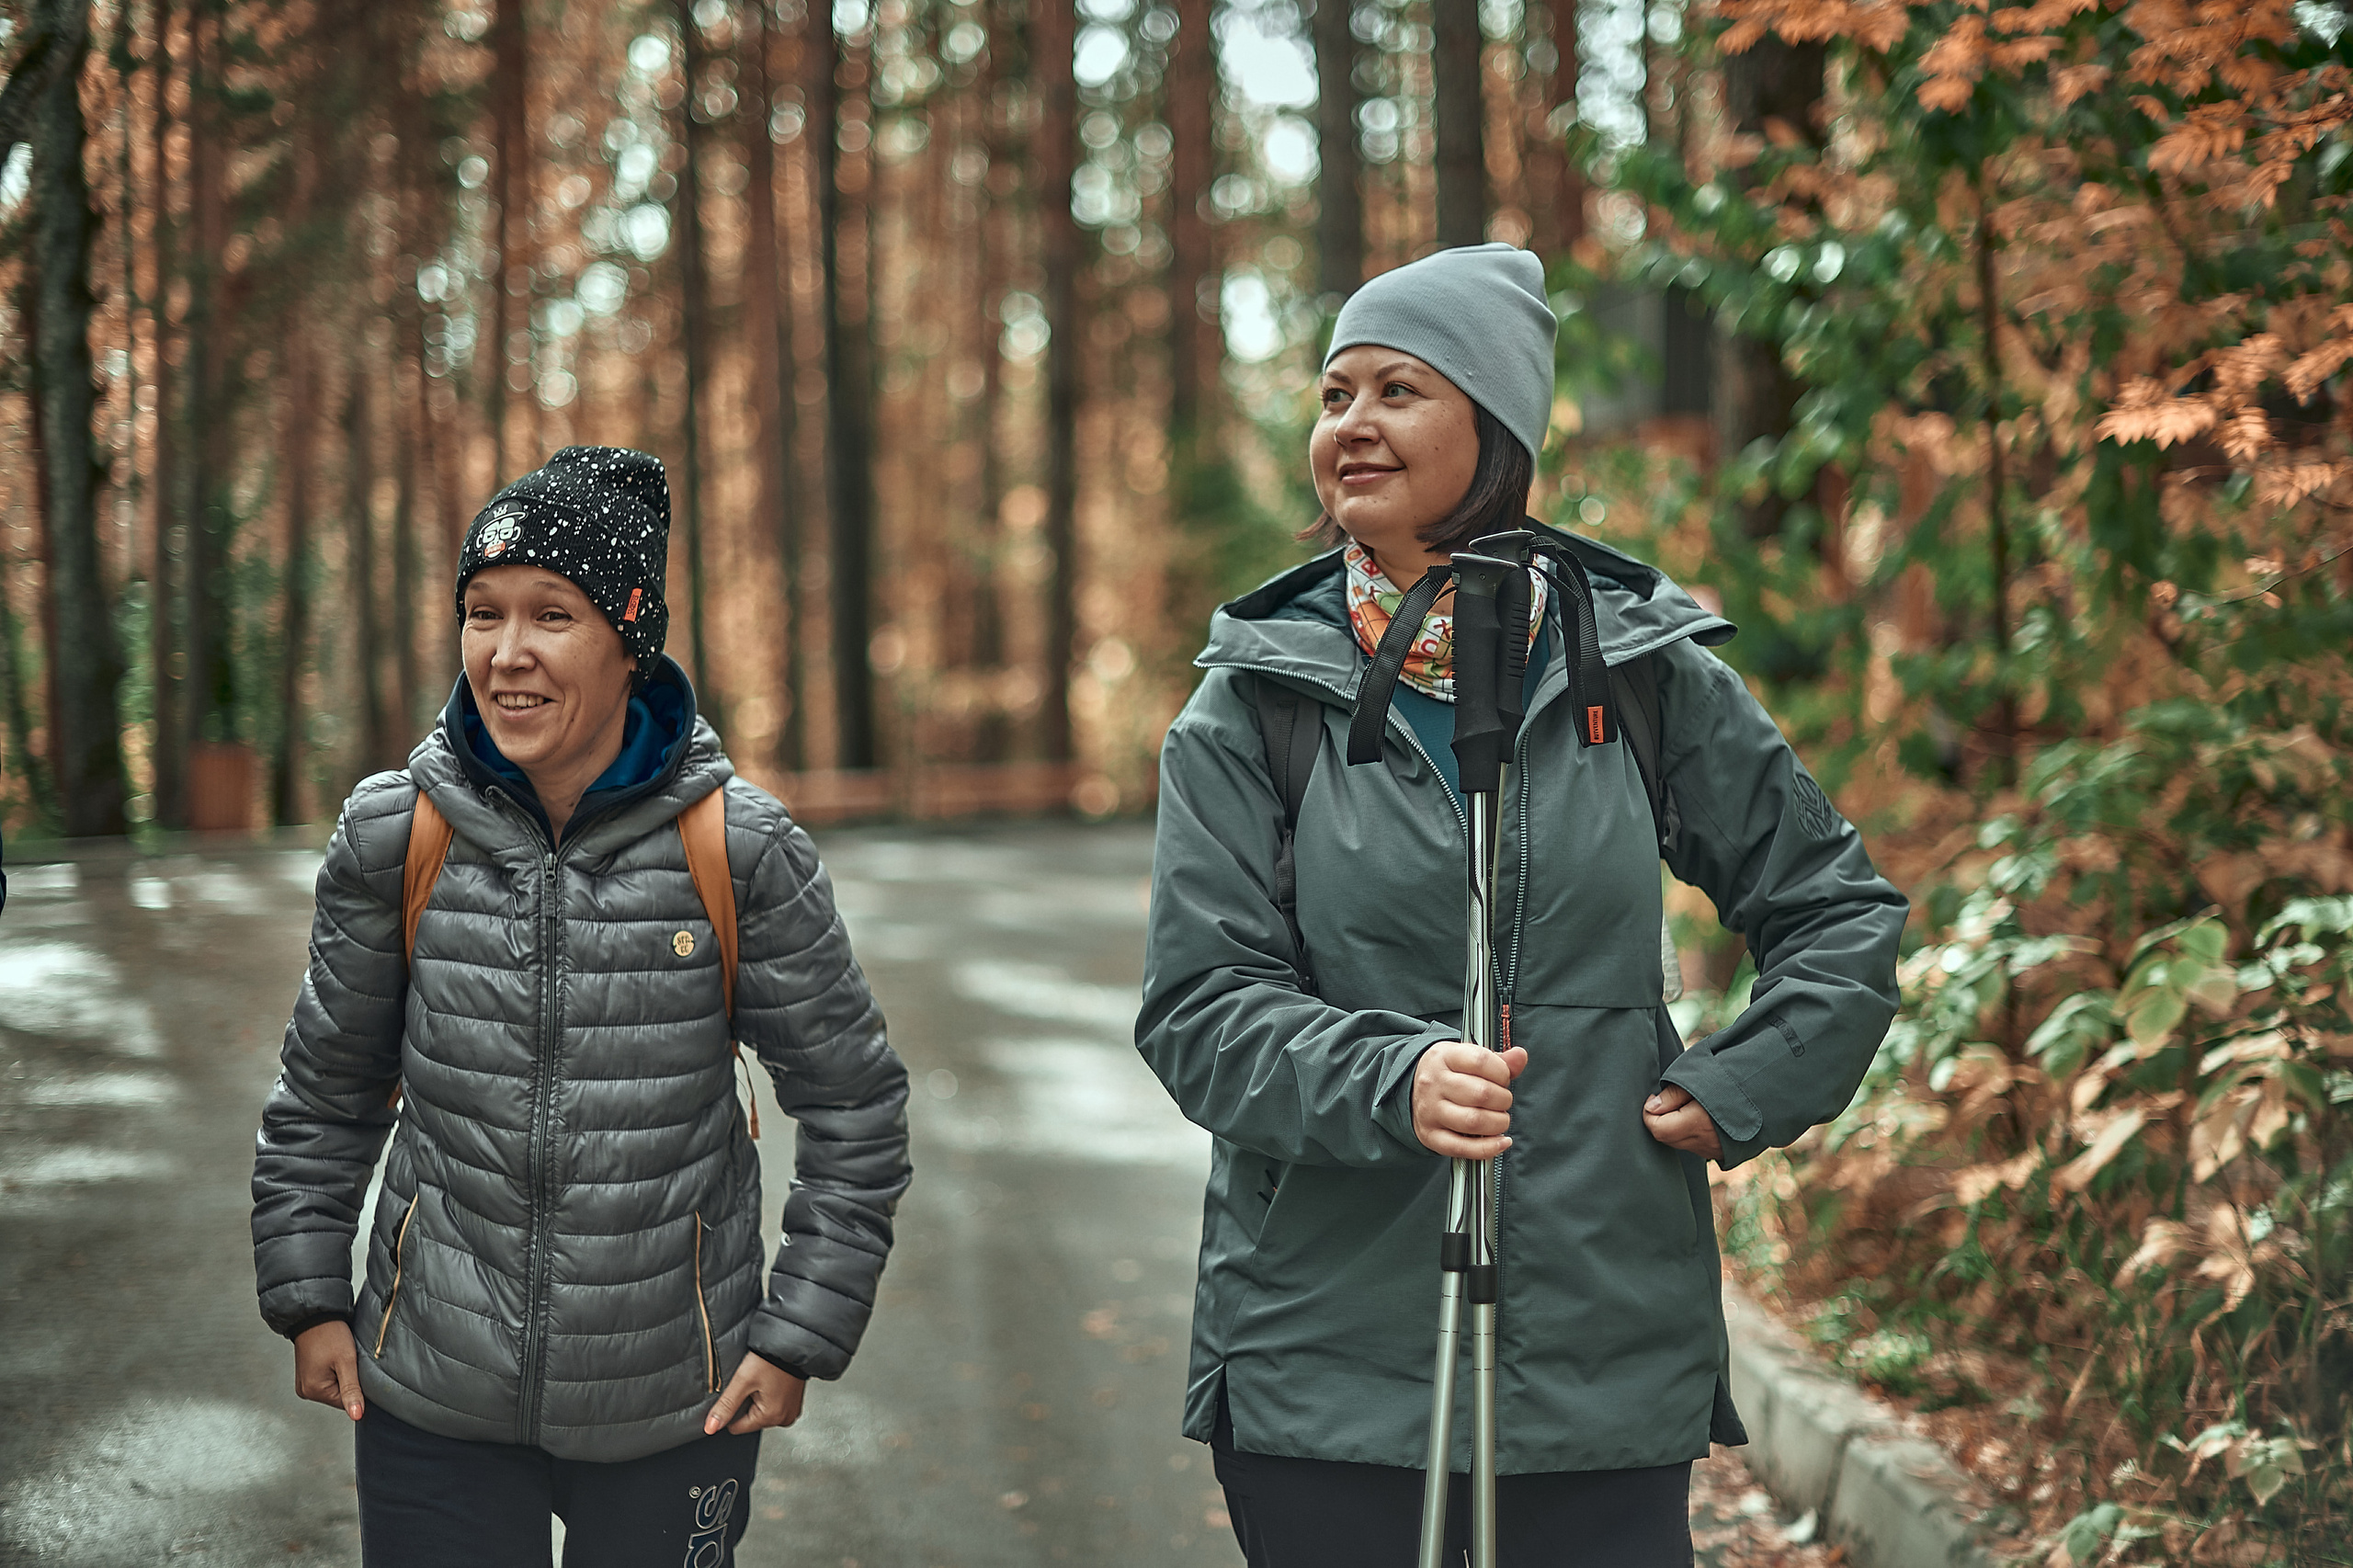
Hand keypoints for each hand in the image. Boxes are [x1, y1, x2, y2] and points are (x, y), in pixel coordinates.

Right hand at [293, 1320, 364, 1419]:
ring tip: (338, 1357)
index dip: (356, 1387)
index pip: (345, 1402)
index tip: (355, 1369)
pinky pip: (327, 1379)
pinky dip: (334, 1370)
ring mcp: (305, 1383)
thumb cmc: (329, 1334)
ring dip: (341, 1374)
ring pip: (334, 1387)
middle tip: (346, 1360)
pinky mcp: (307, 1375)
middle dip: (348, 1380)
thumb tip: (356, 1415)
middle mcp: (305, 1390)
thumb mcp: (346, 1362)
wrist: (316, 1315)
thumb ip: (352, 1390)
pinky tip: (333, 1358)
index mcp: (313, 1390)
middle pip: (338, 1395)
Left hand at [706, 1354, 805, 1434]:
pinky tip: (769, 1382)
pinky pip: (773, 1406)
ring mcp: (790, 1411)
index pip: (737, 1427)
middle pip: (750, 1421)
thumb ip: (725, 1406)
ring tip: (763, 1381)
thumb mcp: (743, 1381)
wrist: (791, 1343)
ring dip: (757, 1400)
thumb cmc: (770, 1358)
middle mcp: (784, 1418)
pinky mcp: (793, 1403)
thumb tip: (711, 1427)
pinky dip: (768, 1396)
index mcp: (772, 1416)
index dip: (732, 1409)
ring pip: (761, 1413)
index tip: (739, 1391)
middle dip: (746, 1403)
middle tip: (753, 1383)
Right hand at [1410, 1040, 1527, 1158]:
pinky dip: (1488, 1148)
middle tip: (1502, 1101)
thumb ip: (1499, 1060)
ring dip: (1498, 1123)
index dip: (1502, 1072)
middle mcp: (1434, 1083)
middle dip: (1503, 1100)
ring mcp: (1430, 1111)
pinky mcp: (1431, 1135)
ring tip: (1500, 1119)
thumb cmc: (1448, 1074)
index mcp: (1444, 1057)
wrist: (1411, 1091)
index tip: (1504, 1078)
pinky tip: (1501, 1141)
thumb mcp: (1468, 1057)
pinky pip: (1462, 1147)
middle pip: (1481, 1094)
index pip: (1481, 1061)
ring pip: (1473, 1121)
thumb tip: (1520, 1056)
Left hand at [1642, 1083, 1722, 1161]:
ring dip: (1674, 1127)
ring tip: (1687, 1106)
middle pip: (1666, 1137)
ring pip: (1678, 1143)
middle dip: (1660, 1120)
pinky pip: (1693, 1145)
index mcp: (1698, 1123)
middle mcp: (1704, 1141)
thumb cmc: (1729, 1083)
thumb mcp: (1699, 1080)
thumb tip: (1650, 1107)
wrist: (1770, 1094)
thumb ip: (1672, 1095)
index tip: (1653, 1098)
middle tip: (1670, 1100)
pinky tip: (1698, 1117)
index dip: (1649, 1114)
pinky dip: (1688, 1133)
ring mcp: (1712, 1149)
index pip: (1658, 1129)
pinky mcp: (1720, 1152)